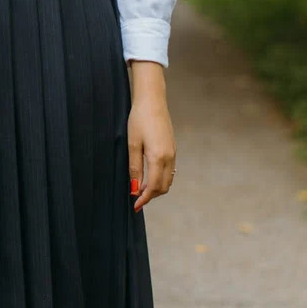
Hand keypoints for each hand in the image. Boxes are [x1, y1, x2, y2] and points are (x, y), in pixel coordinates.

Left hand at [127, 61, 175, 212]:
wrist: (152, 101)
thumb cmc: (139, 120)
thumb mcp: (132, 145)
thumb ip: (135, 169)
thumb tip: (135, 189)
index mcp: (158, 157)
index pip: (154, 187)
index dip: (145, 199)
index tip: (135, 206)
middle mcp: (169, 157)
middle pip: (164, 186)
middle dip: (151, 196)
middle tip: (136, 199)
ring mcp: (173, 152)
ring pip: (168, 179)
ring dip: (156, 188)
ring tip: (141, 189)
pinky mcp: (173, 148)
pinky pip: (170, 170)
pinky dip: (161, 178)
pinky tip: (150, 176)